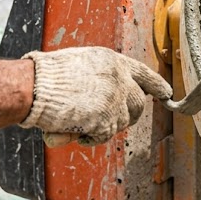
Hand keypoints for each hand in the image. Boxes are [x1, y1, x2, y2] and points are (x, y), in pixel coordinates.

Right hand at [20, 47, 171, 146]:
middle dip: (127, 115)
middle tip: (106, 120)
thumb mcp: (82, 64)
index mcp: (113, 62)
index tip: (166, 93)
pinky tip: (74, 129)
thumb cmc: (48, 76)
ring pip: (122, 122)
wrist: (34, 86)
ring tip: (79, 121)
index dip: (156, 85)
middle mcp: (120, 78)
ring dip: (104, 127)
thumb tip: (113, 99)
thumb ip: (102, 78)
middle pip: (138, 104)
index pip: (143, 73)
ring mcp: (115, 99)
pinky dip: (90, 138)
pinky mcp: (106, 118)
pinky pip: (105, 136)